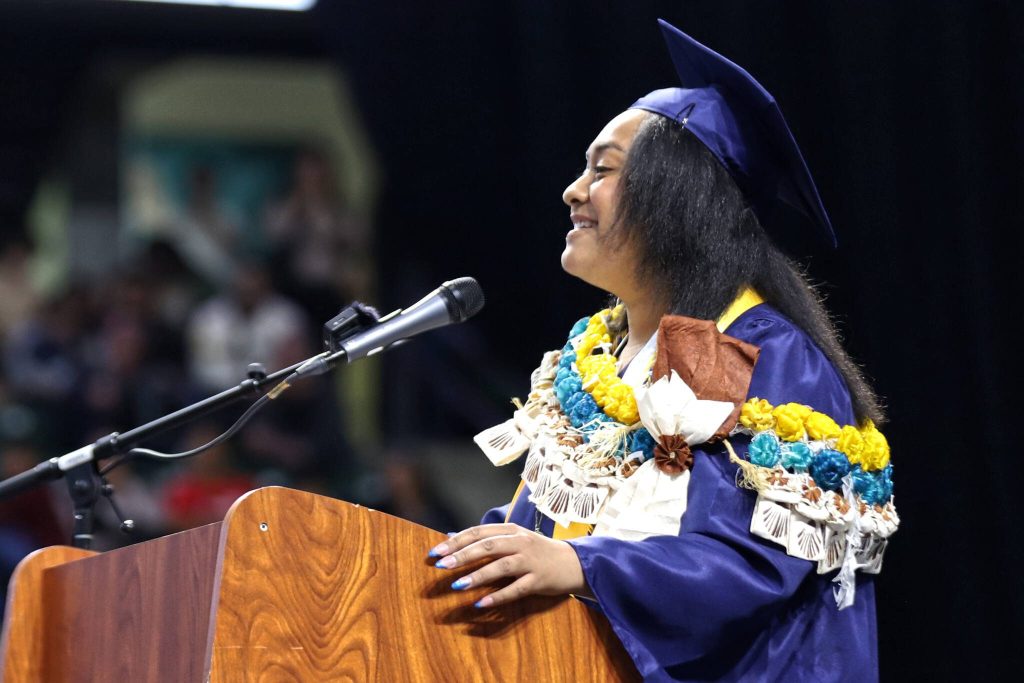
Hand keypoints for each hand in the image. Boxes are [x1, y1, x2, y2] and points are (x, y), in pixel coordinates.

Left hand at [429, 523, 591, 608]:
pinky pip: (516, 589)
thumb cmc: (537, 551)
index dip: (455, 541)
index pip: (478, 532)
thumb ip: (484, 538)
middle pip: (487, 546)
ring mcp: (530, 561)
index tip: (435, 552)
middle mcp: (520, 543)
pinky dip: (497, 597)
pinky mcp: (539, 580)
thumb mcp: (513, 539)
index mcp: (510, 530)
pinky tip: (480, 604)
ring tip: (457, 586)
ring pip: (501, 567)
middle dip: (462, 556)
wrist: (574, 562)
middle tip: (441, 565)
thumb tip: (452, 536)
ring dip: (478, 575)